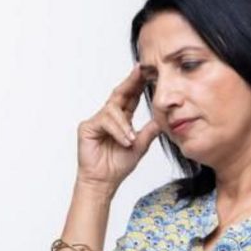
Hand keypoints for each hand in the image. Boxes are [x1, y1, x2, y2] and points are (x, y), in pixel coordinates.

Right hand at [76, 65, 160, 193]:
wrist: (105, 180)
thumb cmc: (118, 165)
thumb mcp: (141, 145)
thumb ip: (150, 130)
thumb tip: (164, 118)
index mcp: (122, 119)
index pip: (131, 97)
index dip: (139, 85)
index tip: (149, 72)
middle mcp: (108, 117)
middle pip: (120, 94)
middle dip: (131, 82)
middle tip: (141, 70)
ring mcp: (97, 121)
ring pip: (113, 110)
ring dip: (125, 125)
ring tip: (131, 140)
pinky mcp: (87, 127)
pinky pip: (105, 122)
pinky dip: (117, 131)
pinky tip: (124, 141)